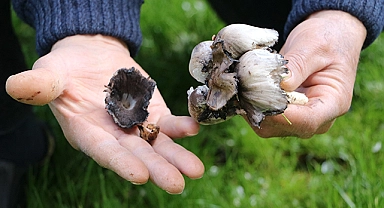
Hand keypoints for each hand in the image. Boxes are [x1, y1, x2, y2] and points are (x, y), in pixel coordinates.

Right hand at [6, 35, 203, 193]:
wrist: (91, 58)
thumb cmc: (66, 70)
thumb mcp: (50, 74)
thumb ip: (40, 84)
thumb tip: (17, 86)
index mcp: (87, 133)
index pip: (104, 152)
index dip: (121, 163)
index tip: (139, 176)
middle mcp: (114, 136)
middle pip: (137, 155)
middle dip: (157, 169)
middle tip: (177, 184)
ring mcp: (136, 126)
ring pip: (158, 145)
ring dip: (176, 157)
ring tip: (195, 170)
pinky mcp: (152, 112)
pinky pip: (168, 123)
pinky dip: (181, 126)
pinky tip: (194, 128)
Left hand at [251, 10, 366, 137]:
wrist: (327, 37)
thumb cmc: (325, 39)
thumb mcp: (314, 46)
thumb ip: (298, 65)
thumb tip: (281, 85)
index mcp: (334, 103)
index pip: (307, 121)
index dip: (281, 115)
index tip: (260, 98)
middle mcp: (318, 118)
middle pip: (284, 127)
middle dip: (261, 110)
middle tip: (243, 87)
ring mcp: (300, 118)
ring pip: (269, 125)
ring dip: (253, 108)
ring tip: (242, 85)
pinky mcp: (284, 113)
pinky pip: (263, 117)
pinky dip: (251, 104)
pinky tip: (244, 87)